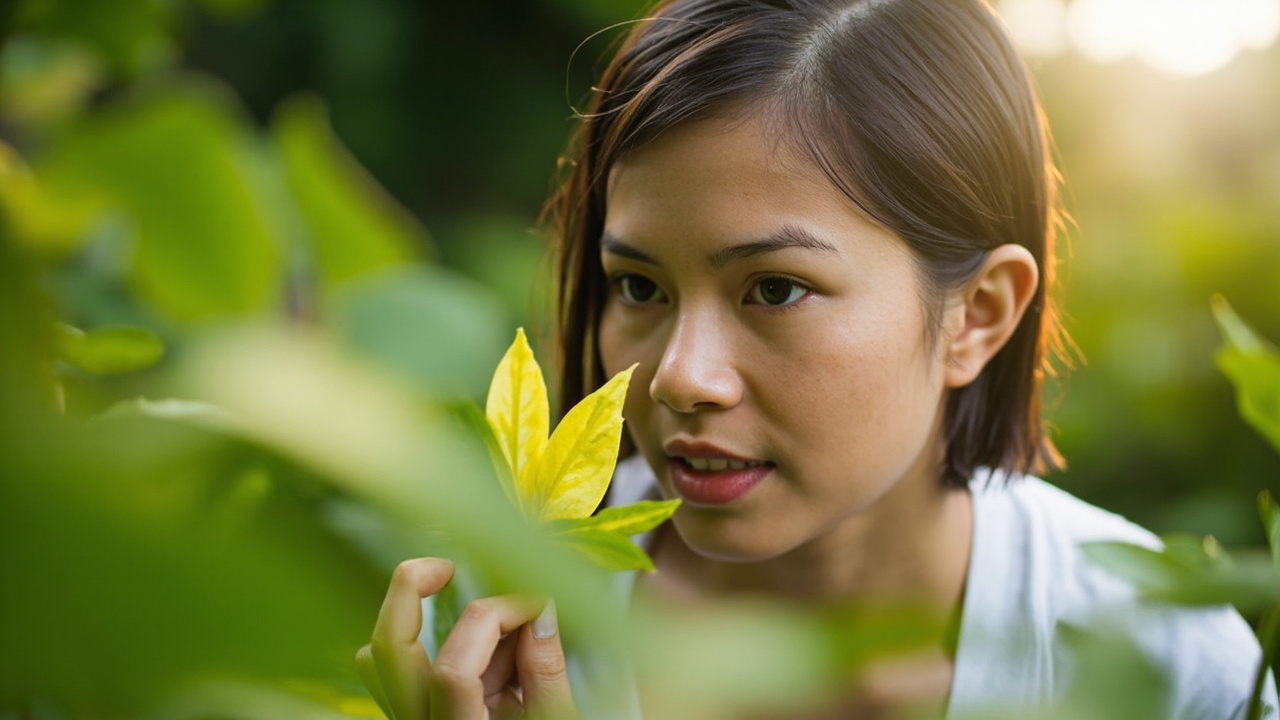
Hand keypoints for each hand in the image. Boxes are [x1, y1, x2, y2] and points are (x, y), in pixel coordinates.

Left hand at [355, 558, 578, 719]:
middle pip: (387, 649)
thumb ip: (547, 672)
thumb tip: (541, 608)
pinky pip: (387, 673)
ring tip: (472, 619)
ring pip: (374, 659)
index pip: (454, 669)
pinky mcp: (408, 717)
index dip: (497, 618)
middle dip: (411, 590)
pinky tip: (469, 647)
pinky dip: (419, 645)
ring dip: (414, 620)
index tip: (536, 601)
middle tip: (447, 566)